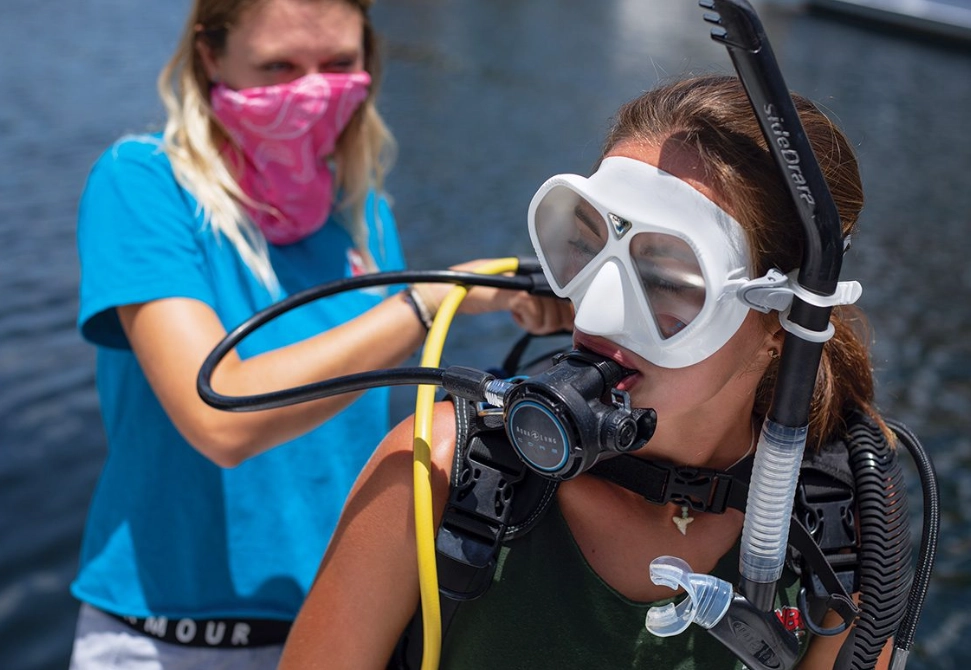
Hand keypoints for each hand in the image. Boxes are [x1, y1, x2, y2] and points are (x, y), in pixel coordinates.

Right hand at [410, 259, 573, 334]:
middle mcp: (537, 270)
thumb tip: (566, 318)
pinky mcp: (517, 292)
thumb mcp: (517, 294)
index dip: (570, 312)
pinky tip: (514, 314)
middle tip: (534, 320)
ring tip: (521, 316)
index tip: (564, 323)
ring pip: (552, 314)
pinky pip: (535, 316)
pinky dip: (526, 322)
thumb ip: (540, 300)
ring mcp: (527, 280)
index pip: (571, 292)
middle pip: (565, 306)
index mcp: (539, 269)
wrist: (452, 291)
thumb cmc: (483, 292)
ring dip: (537, 324)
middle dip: (553, 321)